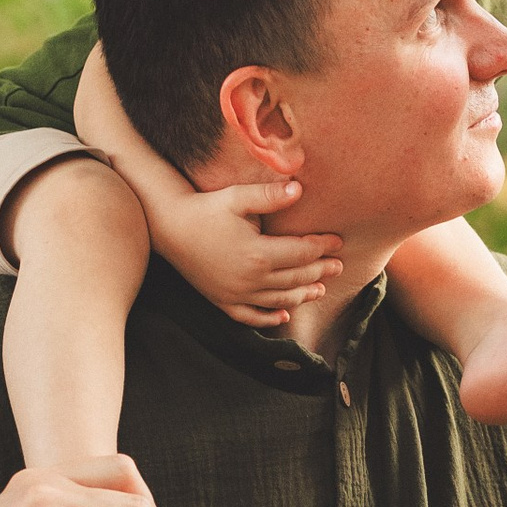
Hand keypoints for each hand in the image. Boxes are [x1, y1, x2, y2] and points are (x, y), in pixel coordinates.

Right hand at [153, 177, 344, 329]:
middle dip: (320, 271)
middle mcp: (250, 279)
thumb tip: (299, 188)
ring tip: (320, 289)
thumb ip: (270, 196)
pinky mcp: (222, 300)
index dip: (323, 246)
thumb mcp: (237, 197)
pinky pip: (249, 316)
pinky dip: (268, 318)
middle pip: (295, 278)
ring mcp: (236, 294)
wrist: (168, 226)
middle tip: (338, 266)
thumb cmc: (204, 208)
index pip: (302, 252)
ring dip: (302, 295)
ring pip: (278, 300)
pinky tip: (283, 315)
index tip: (338, 241)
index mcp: (258, 254)